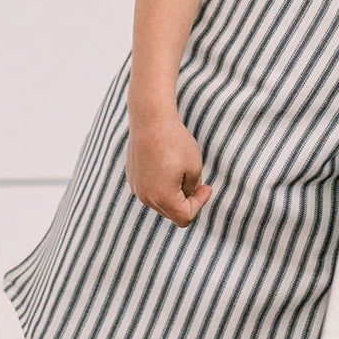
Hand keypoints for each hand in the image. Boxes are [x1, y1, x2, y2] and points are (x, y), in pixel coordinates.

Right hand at [126, 112, 211, 226]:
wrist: (151, 120)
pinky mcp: (132, 178)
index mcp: (164, 198)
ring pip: (160, 201)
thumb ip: (193, 188)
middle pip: (172, 212)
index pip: (184, 218)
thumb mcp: (195, 166)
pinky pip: (150, 189)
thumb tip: (186, 195)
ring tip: (181, 168)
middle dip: (187, 200)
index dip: (199, 204)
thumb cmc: (175, 141)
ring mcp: (137, 188)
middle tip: (197, 180)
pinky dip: (161, 184)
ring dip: (173, 192)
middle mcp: (146, 197)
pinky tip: (166, 163)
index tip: (206, 187)